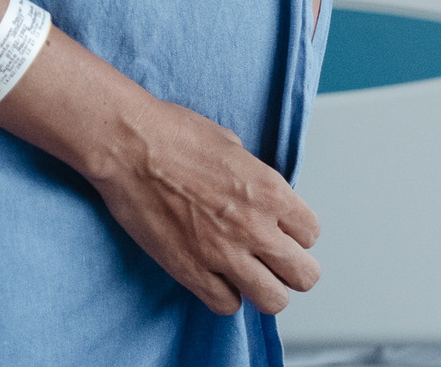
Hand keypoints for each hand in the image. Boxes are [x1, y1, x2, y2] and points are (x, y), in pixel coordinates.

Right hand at [86, 95, 319, 315]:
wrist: (130, 146)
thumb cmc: (175, 134)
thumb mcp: (231, 145)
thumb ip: (254, 179)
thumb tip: (260, 198)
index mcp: (268, 189)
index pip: (310, 233)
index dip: (298, 233)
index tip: (285, 231)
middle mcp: (254, 226)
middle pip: (303, 275)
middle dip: (294, 269)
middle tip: (276, 260)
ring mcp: (224, 254)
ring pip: (273, 300)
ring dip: (265, 289)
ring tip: (251, 275)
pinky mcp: (192, 272)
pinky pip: (228, 306)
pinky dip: (226, 295)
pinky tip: (217, 276)